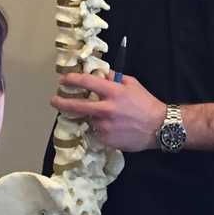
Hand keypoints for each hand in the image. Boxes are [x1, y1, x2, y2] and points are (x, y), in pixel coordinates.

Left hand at [50, 72, 165, 152]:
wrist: (159, 127)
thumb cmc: (146, 103)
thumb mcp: (131, 84)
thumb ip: (114, 78)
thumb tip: (98, 74)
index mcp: (113, 92)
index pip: (87, 82)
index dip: (71, 80)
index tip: (63, 80)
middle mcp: (107, 109)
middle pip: (77, 106)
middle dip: (62, 103)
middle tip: (54, 101)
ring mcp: (105, 126)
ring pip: (88, 120)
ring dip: (90, 117)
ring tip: (103, 117)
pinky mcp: (107, 140)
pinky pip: (96, 132)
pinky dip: (99, 128)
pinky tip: (112, 127)